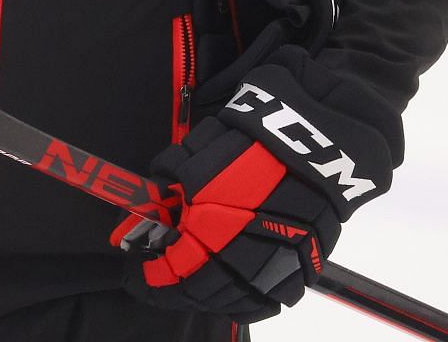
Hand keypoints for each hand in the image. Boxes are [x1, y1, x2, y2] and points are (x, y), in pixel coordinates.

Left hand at [114, 120, 340, 323]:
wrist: (312, 144)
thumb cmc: (249, 143)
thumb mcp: (197, 153)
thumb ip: (169, 182)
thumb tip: (153, 201)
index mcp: (208, 228)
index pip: (169, 271)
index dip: (148, 278)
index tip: (135, 275)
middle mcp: (238, 256)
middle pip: (198, 292)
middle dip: (173, 290)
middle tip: (162, 282)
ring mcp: (272, 267)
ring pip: (230, 301)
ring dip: (206, 299)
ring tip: (192, 287)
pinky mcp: (298, 269)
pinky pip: (265, 302)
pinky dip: (243, 304)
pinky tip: (230, 296)